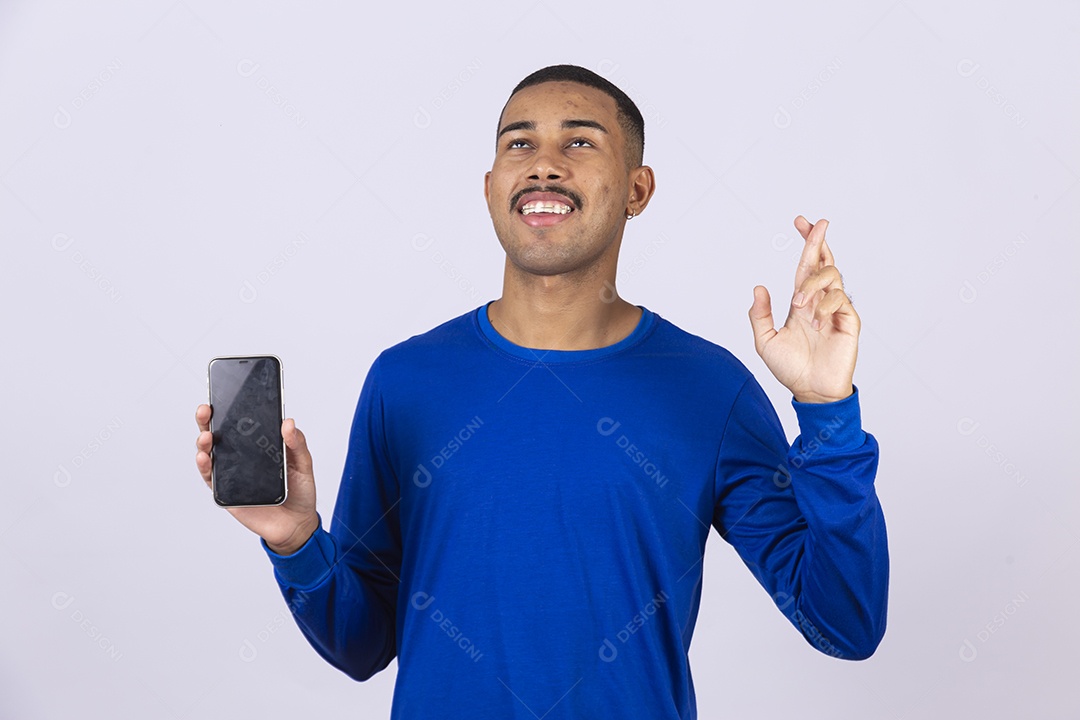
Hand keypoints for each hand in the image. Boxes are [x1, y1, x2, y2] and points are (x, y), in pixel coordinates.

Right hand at [195, 404, 319, 553]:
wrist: (296, 524)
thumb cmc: (299, 491)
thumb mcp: (303, 464)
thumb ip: (297, 443)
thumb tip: (288, 422)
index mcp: (258, 446)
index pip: (240, 423)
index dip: (229, 407)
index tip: (223, 393)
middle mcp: (241, 457)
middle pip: (218, 434)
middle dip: (207, 420)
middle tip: (205, 410)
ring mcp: (231, 474)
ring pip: (209, 454)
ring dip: (203, 442)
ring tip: (206, 436)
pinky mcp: (226, 492)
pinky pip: (210, 478)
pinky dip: (204, 466)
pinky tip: (204, 458)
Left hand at [748, 216, 858, 403]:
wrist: (811, 391)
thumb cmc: (790, 369)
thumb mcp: (765, 341)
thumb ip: (759, 315)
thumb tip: (759, 287)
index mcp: (801, 302)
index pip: (805, 266)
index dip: (806, 243)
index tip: (801, 222)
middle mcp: (820, 301)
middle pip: (824, 262)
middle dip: (818, 240)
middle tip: (815, 224)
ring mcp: (836, 309)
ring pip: (831, 276)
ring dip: (813, 285)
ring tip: (800, 306)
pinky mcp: (849, 321)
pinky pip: (840, 299)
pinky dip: (824, 306)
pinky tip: (817, 323)